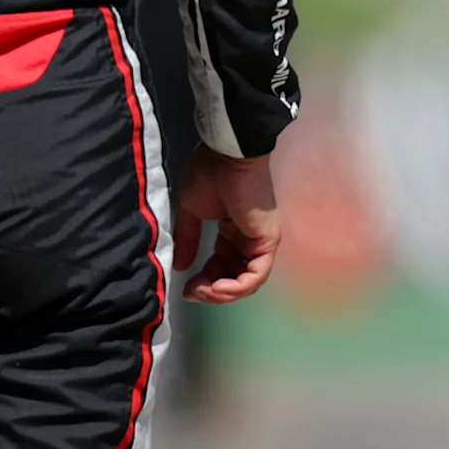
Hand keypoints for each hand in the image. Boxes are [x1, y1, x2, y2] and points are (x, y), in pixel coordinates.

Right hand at [173, 146, 281, 304]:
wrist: (227, 155)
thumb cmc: (210, 174)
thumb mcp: (192, 212)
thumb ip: (188, 240)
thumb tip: (180, 265)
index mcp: (231, 232)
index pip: (221, 267)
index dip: (204, 281)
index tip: (186, 287)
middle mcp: (247, 239)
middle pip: (234, 279)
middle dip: (211, 291)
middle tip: (193, 292)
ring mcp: (259, 242)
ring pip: (247, 283)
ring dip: (223, 293)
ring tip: (203, 291)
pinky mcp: (267, 242)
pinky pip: (256, 275)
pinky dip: (237, 287)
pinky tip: (217, 288)